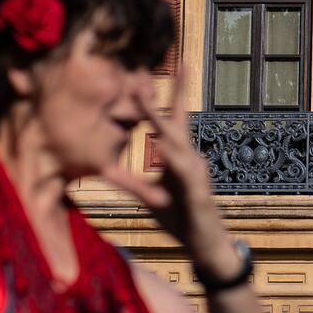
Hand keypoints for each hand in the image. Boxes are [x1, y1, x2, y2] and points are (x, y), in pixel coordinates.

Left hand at [99, 73, 243, 283]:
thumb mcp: (150, 197)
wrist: (205, 246)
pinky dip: (171, 158)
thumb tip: (107, 172)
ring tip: (144, 100)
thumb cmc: (180, 218)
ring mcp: (196, 174)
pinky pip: (182, 172)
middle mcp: (191, 159)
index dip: (166, 96)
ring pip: (177, 142)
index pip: (174, 120)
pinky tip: (160, 146)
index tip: (155, 72)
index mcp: (180, 157)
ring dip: (160, 120)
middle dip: (172, 93)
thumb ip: (134, 182)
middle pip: (179, 120)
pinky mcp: (197, 193)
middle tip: (168, 65)